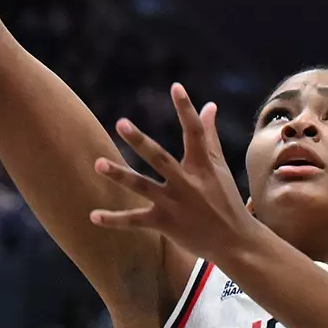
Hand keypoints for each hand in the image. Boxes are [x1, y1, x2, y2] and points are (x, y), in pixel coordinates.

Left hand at [91, 83, 261, 260]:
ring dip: (119, 175)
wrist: (234, 241)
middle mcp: (187, 183)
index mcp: (203, 166)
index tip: (175, 87)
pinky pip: (135, 220)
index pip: (194, 132)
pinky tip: (93, 216)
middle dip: (140, 141)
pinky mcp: (165, 224)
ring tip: (98, 163)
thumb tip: (209, 105)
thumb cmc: (225, 199)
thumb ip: (210, 136)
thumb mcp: (220, 166)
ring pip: (142, 187)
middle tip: (121, 123)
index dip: (186, 108)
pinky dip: (114, 220)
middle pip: (159, 158)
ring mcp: (174, 204)